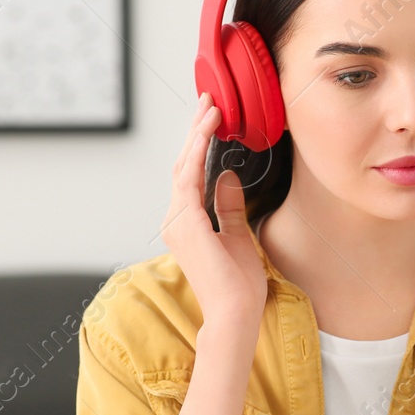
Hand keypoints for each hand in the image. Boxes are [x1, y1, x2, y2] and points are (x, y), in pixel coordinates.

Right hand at [160, 92, 267, 326]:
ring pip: (184, 167)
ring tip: (211, 108)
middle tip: (210, 101)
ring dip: (197, 135)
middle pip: (184, 165)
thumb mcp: (238, 236)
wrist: (236, 314)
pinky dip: (197, 154)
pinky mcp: (185, 224)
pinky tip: (207, 133)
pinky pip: (188, 179)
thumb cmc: (239, 286)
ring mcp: (176, 222)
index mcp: (187, 223)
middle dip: (196, 130)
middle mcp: (176, 220)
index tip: (212, 118)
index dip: (200, 145)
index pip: (191, 175)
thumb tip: (228, 178)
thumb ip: (228, 207)